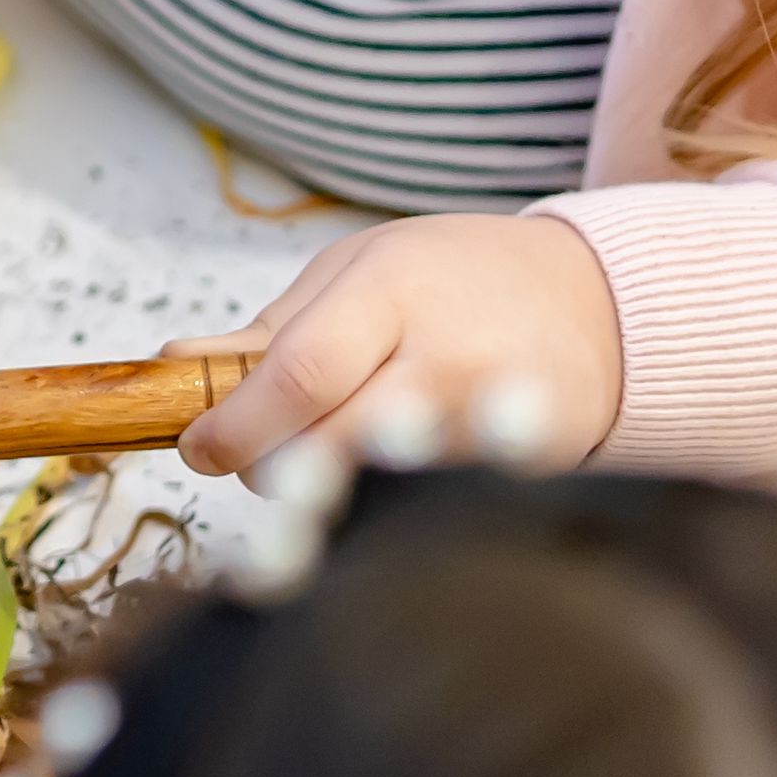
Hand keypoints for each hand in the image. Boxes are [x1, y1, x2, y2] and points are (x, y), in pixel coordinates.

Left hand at [176, 211, 625, 477]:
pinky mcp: (523, 473)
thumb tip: (176, 363)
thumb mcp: (359, 271)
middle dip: (272, 469)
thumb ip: (272, 329)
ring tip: (331, 456)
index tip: (199, 447)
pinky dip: (390, 502)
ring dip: (331, 490)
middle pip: (333, 446)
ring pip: (378, 489)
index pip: (300, 376)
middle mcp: (446, 362)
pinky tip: (392, 474)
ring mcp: (492, 424)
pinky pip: (430, 505)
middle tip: (257, 459)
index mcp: (393, 295)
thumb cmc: (461, 281)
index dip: (236, 427)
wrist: (600, 305)